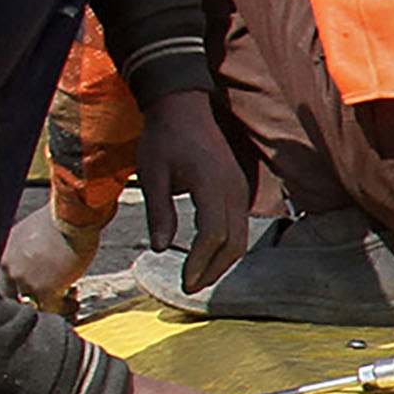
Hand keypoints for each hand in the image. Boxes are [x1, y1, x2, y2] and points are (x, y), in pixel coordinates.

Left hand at [2, 200, 98, 310]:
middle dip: (28, 300)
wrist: (72, 217)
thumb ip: (24, 248)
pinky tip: (73, 304)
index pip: (4, 279)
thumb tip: (32, 258)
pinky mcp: (44, 289)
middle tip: (44, 302)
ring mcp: (25, 280)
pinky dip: (64, 308)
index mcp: (4, 254)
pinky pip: (52, 308)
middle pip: (11, 295)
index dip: (19, 287)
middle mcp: (9, 268)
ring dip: (48, 305)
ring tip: (64, 304)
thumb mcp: (29, 231)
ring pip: (32, 304)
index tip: (32, 289)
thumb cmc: (58, 217)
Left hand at [134, 89, 254, 293]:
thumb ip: (159, 213)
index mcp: (211, 184)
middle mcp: (232, 188)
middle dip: (214, 270)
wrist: (183, 106)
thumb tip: (159, 248)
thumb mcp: (152, 175)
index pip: (213, 235)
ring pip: (241, 236)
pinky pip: (239, 224)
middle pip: (234, 242)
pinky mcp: (238, 188)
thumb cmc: (163, 138)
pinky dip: (226, 245)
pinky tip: (208, 254)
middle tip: (191, 288)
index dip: (200, 263)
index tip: (184, 282)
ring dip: (222, 261)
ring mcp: (239, 188)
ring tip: (199, 277)